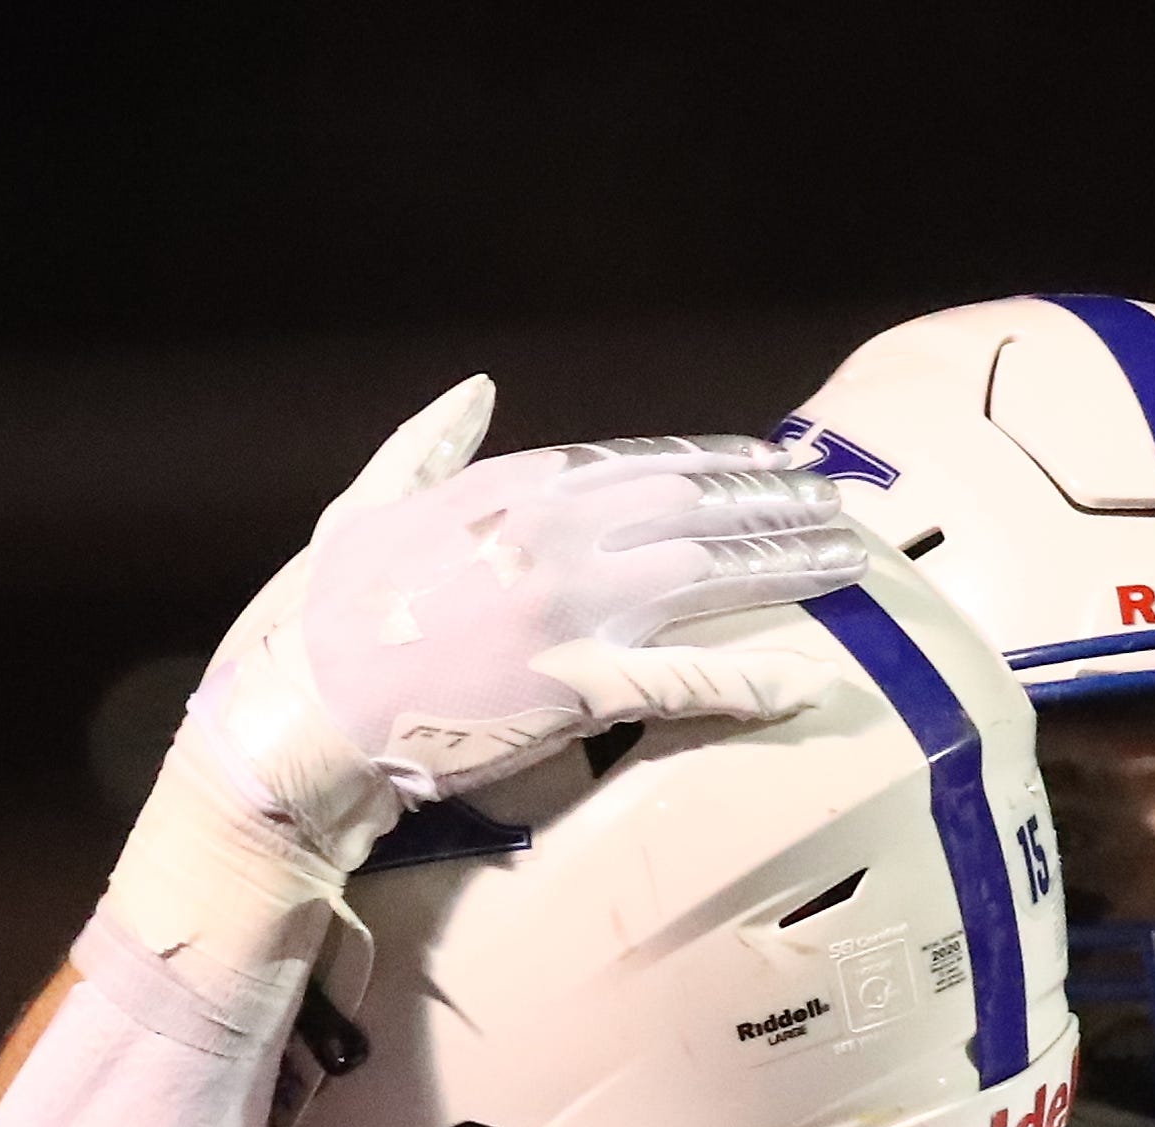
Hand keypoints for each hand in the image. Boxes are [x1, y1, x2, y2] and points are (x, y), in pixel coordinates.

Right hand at [225, 414, 865, 824]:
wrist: (302, 710)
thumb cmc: (325, 617)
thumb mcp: (367, 502)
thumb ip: (430, 440)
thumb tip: (478, 387)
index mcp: (510, 489)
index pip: (644, 461)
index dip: (720, 459)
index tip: (775, 459)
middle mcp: (553, 535)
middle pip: (696, 506)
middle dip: (777, 502)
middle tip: (841, 505)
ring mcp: (571, 608)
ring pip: (710, 574)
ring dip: (790, 566)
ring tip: (852, 563)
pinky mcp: (579, 685)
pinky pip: (688, 679)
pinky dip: (755, 678)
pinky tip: (812, 679)